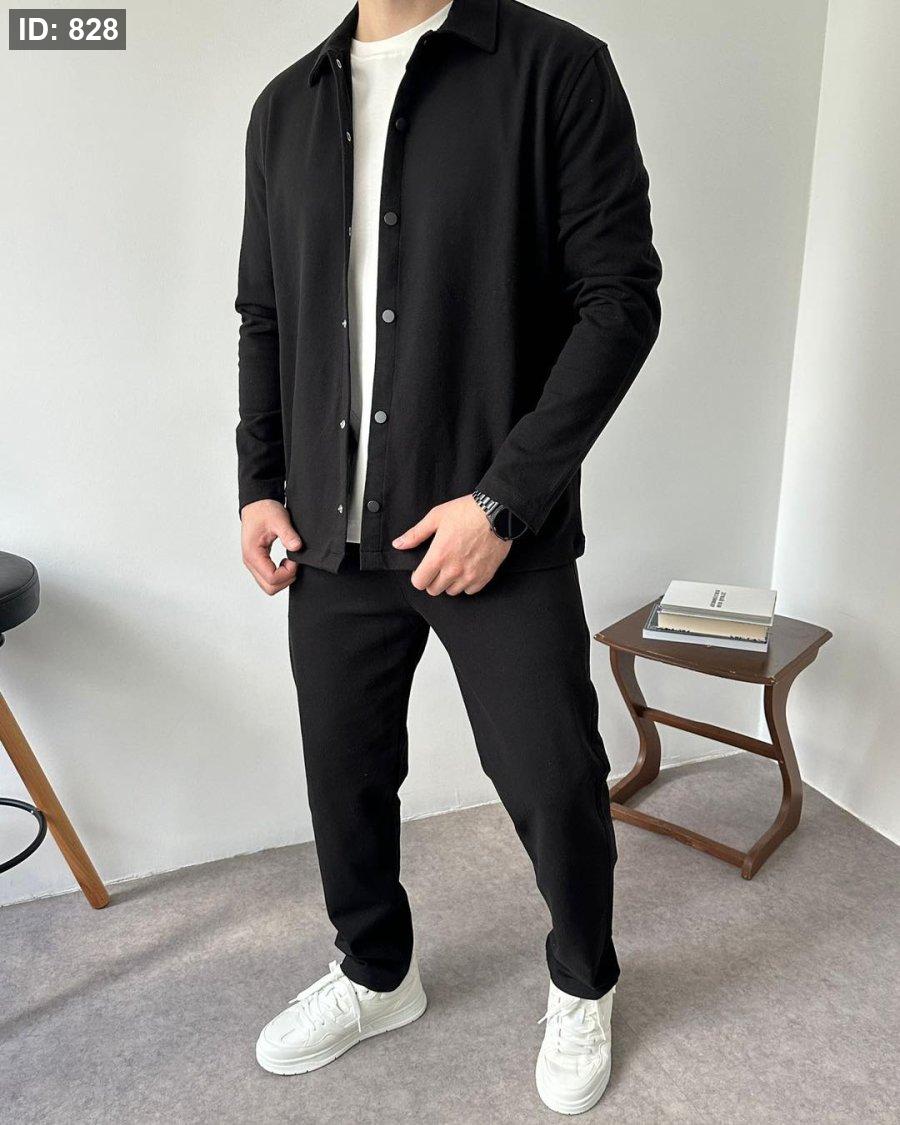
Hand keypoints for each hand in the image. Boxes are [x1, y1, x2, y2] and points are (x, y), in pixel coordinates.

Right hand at [241, 499, 301, 594]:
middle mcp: (250, 562)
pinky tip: (285, 562)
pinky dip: (279, 575)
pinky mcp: (257, 562)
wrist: (257, 505)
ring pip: (268, 586)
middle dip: (286, 579)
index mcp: (253, 554)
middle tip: (294, 563)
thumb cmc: (264, 511)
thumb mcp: (279, 519)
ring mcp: (253, 564)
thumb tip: (297, 547)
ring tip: (290, 562)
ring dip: (283, 578)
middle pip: (269, 588)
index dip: (288, 573)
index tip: (295, 560)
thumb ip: (288, 534)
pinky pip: (268, 578)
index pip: (271, 578)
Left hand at [393, 496, 511, 595]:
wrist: (498, 512)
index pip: (419, 583)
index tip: (422, 570)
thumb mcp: (436, 517)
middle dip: (433, 580)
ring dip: (450, 583)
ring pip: (452, 591)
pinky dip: (467, 584)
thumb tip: (398, 544)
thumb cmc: (467, 511)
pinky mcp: (485, 576)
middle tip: (439, 566)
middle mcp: (453, 570)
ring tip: (454, 566)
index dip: (418, 577)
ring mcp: (470, 575)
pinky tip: (467, 569)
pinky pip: (470, 590)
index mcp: (438, 556)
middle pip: (434, 590)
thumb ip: (415, 534)